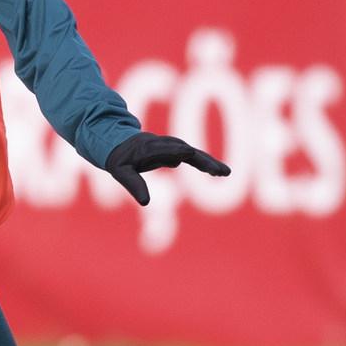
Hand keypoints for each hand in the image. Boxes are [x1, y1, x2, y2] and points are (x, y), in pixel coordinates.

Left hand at [103, 131, 229, 205]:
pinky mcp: (177, 150)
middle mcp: (162, 145)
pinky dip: (205, 162)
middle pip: (185, 150)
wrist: (121, 143)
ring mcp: (171, 146)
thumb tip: (146, 203)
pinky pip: (193, 156)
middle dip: (202, 159)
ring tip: (224, 173)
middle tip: (218, 170)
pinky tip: (218, 172)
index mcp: (147, 148)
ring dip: (209, 161)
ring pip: (193, 153)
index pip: (163, 149)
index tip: (188, 153)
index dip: (175, 151)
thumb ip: (133, 185)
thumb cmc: (120, 159)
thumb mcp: (121, 172)